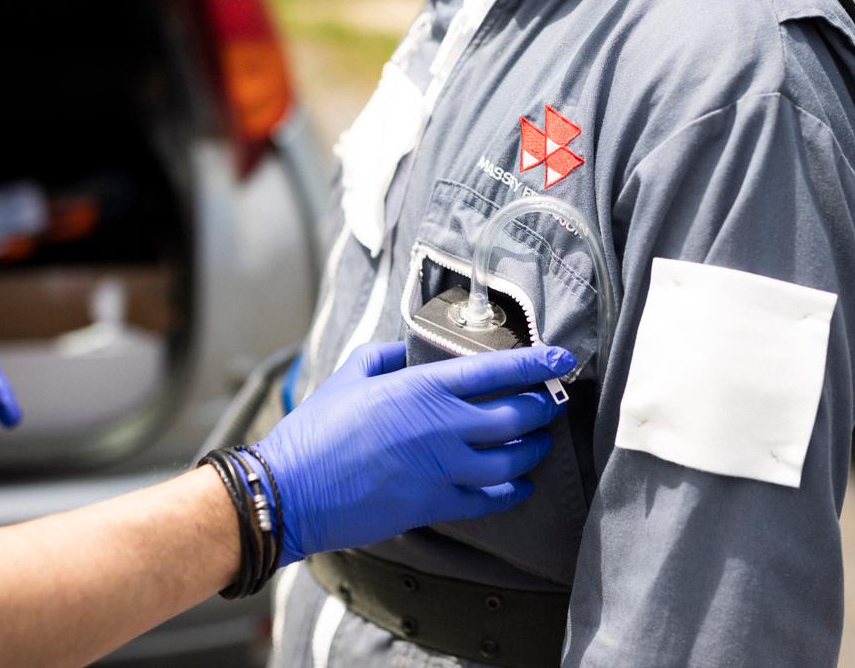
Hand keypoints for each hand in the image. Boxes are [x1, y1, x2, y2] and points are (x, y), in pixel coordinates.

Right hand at [253, 342, 575, 565]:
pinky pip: (492, 499)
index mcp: (424, 387)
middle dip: (544, 406)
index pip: (499, 370)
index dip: (538, 363)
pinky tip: (518, 483)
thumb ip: (387, 356)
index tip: (562, 358)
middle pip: (518, 415)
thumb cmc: (317, 429)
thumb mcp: (351, 374)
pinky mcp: (437, 505)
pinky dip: (513, 490)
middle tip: (552, 401)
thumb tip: (408, 351)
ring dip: (535, 448)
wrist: (292, 490)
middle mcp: (444, 427)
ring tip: (539, 441)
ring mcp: (445, 469)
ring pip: (514, 459)